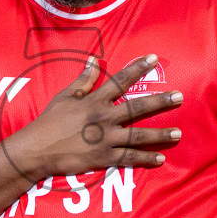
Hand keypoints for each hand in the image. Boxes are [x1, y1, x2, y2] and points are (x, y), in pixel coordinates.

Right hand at [5, 54, 182, 180]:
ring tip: (178, 133)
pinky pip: (129, 158)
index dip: (137, 68)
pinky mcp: (104, 157)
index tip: (154, 59)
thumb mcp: (65, 96)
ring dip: (160, 134)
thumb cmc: (50, 121)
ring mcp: (105, 138)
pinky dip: (145, 159)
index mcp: (95, 100)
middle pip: (138, 107)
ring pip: (139, 135)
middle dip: (160, 102)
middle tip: (179, 97)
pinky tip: (161, 159)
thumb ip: (83, 79)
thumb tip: (92, 60)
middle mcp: (104, 117)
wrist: (37, 149)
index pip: (120, 80)